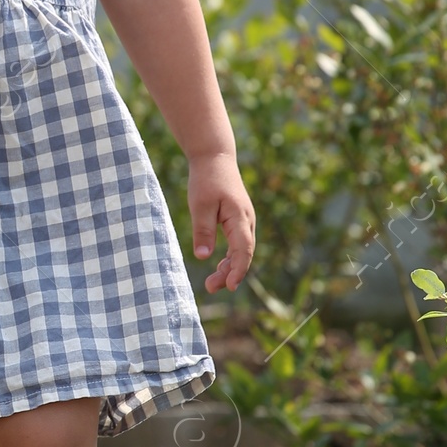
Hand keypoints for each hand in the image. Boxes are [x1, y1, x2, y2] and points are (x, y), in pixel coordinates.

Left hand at [188, 154, 254, 292]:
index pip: (243, 249)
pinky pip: (237, 244)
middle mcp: (246, 221)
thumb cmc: (206, 179)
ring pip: (241, 250)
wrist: (215, 158)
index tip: (229, 286)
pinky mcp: (237, 220)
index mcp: (239, 217)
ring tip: (212, 284)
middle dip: (230, 274)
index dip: (238, 270)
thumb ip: (203, 231)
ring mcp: (244, 221)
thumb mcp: (200, 205)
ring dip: (229, 268)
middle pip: (243, 254)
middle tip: (210, 288)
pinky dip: (229, 257)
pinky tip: (219, 267)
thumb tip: (202, 257)